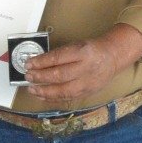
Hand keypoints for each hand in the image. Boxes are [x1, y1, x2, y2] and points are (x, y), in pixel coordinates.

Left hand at [22, 24, 141, 104]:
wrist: (113, 57)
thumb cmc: (91, 49)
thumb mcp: (77, 45)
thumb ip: (60, 54)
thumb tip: (38, 63)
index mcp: (82, 52)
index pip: (58, 58)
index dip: (41, 62)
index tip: (28, 63)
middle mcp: (86, 68)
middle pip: (59, 75)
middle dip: (41, 77)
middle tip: (28, 76)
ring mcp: (88, 82)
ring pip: (63, 90)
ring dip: (45, 91)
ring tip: (32, 89)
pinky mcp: (88, 92)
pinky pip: (68, 97)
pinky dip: (53, 97)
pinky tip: (42, 95)